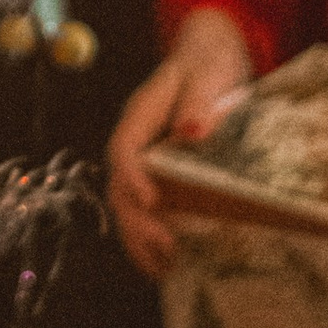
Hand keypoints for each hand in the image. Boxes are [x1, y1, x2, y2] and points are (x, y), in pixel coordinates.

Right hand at [108, 8, 254, 274]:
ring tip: (163, 269)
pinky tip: (167, 265)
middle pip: (119, 185)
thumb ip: (200, 100)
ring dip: (139, 239)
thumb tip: (191, 130)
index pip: (125, 148)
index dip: (132, 176)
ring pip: (126, 205)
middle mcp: (134, 142)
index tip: (151, 201)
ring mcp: (142, 162)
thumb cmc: (207, 64)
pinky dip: (150, 240)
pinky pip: (143, 211)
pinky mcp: (156, 176)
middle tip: (164, 246)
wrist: (207, 58)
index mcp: (141, 115)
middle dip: (136, 220)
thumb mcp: (208, 73)